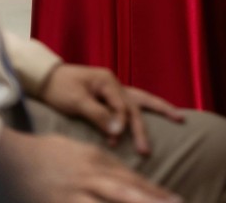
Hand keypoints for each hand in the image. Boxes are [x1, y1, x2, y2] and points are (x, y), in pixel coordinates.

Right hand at [0, 129, 180, 202]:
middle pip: (126, 192)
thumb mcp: (82, 153)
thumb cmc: (49, 155)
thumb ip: (106, 166)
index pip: (131, 179)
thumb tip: (129, 178)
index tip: (176, 201)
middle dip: (152, 202)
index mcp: (96, 161)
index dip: (155, 192)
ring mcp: (73, 193)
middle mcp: (89, 176)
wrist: (11, 158)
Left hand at [40, 64, 183, 155]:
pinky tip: (151, 118)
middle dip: (148, 123)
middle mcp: (115, 84)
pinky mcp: (108, 96)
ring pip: (140, 100)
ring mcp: (113, 89)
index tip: (114, 140)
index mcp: (108, 81)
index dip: (121, 123)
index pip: (122, 106)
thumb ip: (98, 115)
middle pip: (138, 104)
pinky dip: (140, 112)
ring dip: (157, 110)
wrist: (46, 78)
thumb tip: (118, 130)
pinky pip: (130, 104)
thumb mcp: (76, 102)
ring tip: (178, 117)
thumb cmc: (60, 88)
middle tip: (150, 147)